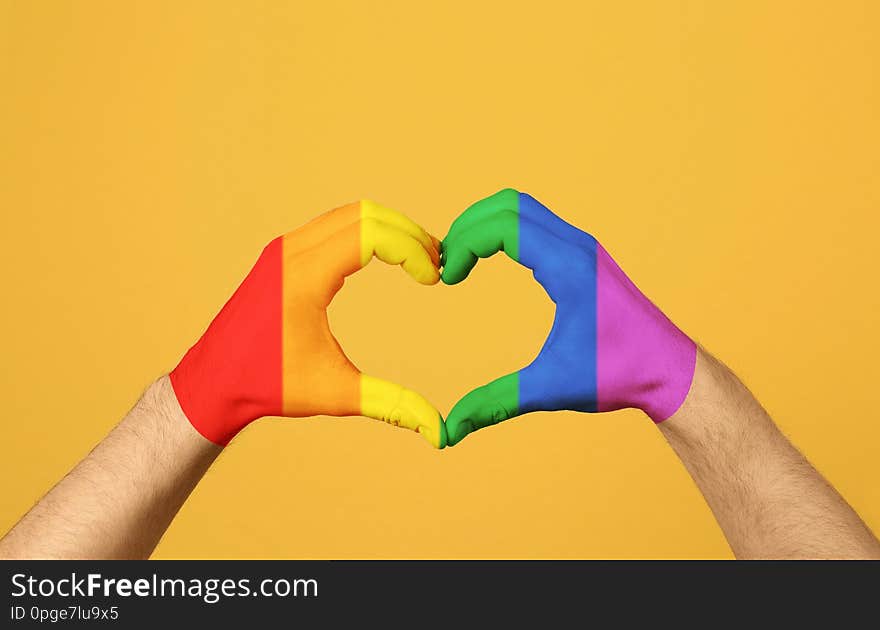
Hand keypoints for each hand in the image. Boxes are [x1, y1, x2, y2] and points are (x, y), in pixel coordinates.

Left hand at [170, 201, 446, 447]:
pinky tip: (385, 260)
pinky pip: (333, 226)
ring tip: (418, 260)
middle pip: (366, 214)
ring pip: (350, 214)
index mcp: (304, 277)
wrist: (214, 381)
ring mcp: (284, 249)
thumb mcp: (337, 395)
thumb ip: (393, 406)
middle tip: (436, 264)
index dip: (412, 250)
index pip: (372, 233)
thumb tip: (441, 432)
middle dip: (408, 234)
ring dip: (388, 230)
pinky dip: (366, 233)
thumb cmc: (270, 386)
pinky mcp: (282, 254)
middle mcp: (291, 252)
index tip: (433, 279)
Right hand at [440, 188, 695, 445]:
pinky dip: (504, 232)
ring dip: (485, 226)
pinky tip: (490, 263)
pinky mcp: (583, 256)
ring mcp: (582, 247)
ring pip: (522, 209)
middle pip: (508, 204)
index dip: (464, 244)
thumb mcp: (549, 388)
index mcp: (569, 267)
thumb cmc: (618, 375)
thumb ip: (495, 404)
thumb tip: (448, 430)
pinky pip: (535, 224)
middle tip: (445, 264)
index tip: (448, 279)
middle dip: (467, 227)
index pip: (503, 225)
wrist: (669, 370)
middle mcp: (577, 246)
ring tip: (460, 261)